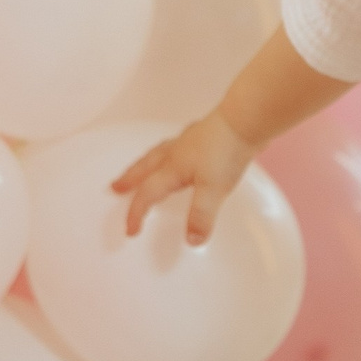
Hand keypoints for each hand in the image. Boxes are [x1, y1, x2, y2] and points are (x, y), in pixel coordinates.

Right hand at [111, 110, 254, 243]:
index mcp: (172, 168)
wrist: (245, 120)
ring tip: (138, 170)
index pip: (147, 194)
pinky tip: (176, 155)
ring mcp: (187, 142)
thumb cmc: (227, 151)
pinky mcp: (201, 136)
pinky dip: (166, 154)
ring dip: (143, 165)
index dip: (136, 213)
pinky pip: (174, 147)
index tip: (131, 231)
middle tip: (115, 188)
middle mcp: (175, 153)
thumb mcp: (214, 189)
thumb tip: (192, 240)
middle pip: (144, 168)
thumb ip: (201, 215)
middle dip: (129, 180)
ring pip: (156, 155)